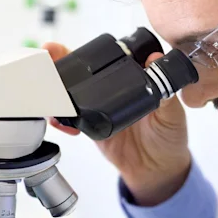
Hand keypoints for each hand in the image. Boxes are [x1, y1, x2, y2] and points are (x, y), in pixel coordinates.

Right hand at [43, 43, 190, 205]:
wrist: (156, 170)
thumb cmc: (169, 138)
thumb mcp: (172, 114)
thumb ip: (164, 91)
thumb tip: (154, 60)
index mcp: (135, 79)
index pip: (111, 57)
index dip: (93, 50)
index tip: (81, 46)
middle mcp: (113, 89)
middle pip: (84, 70)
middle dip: (61, 62)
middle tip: (47, 58)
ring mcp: (99, 106)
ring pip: (72, 91)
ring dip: (54, 88)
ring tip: (45, 89)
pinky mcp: (89, 125)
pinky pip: (70, 118)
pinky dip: (60, 117)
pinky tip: (58, 120)